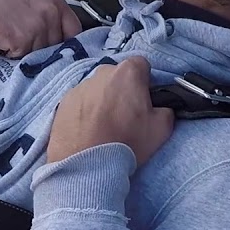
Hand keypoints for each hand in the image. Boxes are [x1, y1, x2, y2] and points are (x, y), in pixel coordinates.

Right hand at [0, 0, 81, 57]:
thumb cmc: (8, 6)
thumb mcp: (37, 4)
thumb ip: (54, 19)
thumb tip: (68, 43)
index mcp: (56, 2)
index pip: (75, 30)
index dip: (68, 42)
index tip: (60, 48)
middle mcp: (50, 12)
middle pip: (58, 45)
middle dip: (45, 48)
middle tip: (28, 38)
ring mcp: (37, 26)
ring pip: (42, 53)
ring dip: (29, 52)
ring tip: (17, 38)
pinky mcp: (23, 39)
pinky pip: (25, 56)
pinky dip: (16, 54)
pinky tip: (9, 41)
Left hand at [47, 57, 173, 166]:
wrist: (85, 164)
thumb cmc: (126, 142)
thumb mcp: (162, 128)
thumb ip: (166, 109)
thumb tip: (160, 107)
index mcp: (127, 72)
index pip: (142, 66)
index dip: (146, 83)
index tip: (144, 101)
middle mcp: (101, 73)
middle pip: (118, 77)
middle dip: (123, 91)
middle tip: (125, 117)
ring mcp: (79, 87)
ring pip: (98, 89)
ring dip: (103, 102)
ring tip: (104, 128)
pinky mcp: (63, 102)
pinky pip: (81, 102)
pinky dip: (85, 112)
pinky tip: (88, 132)